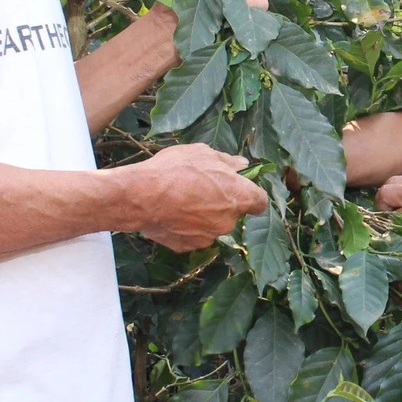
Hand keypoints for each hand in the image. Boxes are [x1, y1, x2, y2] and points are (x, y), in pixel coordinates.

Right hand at [111, 143, 267, 250]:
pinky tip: (171, 213)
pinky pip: (193, 236)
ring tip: (181, 200)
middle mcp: (228, 221)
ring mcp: (208, 237)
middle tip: (201, 189)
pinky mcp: (188, 247)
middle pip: (233, 214)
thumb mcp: (202, 153)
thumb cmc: (175, 170)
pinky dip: (186, 227)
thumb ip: (227, 161)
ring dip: (204, 216)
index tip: (240, 189)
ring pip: (213, 226)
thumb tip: (242, 165)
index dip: (252, 195)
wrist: (141, 196)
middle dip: (222, 203)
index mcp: (238, 197)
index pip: (260, 202)